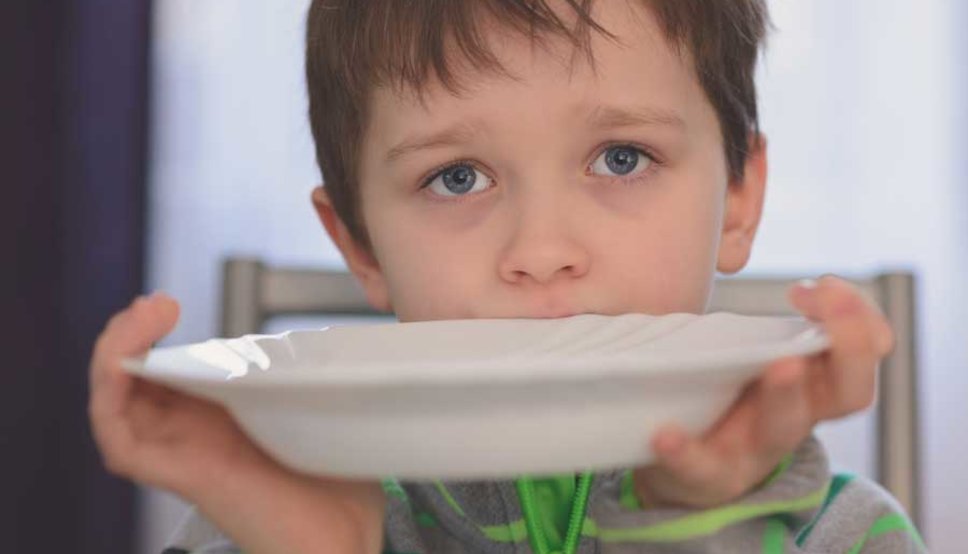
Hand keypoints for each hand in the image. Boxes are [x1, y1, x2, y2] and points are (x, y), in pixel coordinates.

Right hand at [89, 292, 384, 552]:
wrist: (347, 539)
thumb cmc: (339, 482)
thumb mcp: (320, 406)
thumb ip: (307, 372)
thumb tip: (321, 335)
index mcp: (219, 418)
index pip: (164, 373)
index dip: (152, 337)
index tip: (168, 305)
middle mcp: (191, 435)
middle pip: (132, 383)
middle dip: (130, 335)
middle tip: (157, 305)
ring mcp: (182, 455)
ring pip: (117, 404)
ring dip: (117, 355)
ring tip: (142, 318)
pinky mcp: (179, 477)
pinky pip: (121, 442)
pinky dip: (112, 398)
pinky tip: (126, 367)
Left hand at [632, 275, 894, 507]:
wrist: (682, 472)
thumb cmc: (723, 398)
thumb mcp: (749, 354)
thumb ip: (752, 313)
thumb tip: (728, 218)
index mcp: (810, 383)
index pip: (861, 353)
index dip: (857, 319)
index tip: (823, 283)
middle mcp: (794, 416)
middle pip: (847, 392)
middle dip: (846, 348)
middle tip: (826, 307)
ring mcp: (753, 450)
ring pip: (783, 428)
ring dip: (786, 395)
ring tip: (780, 365)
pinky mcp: (706, 476)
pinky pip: (701, 466)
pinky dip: (686, 451)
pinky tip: (665, 434)